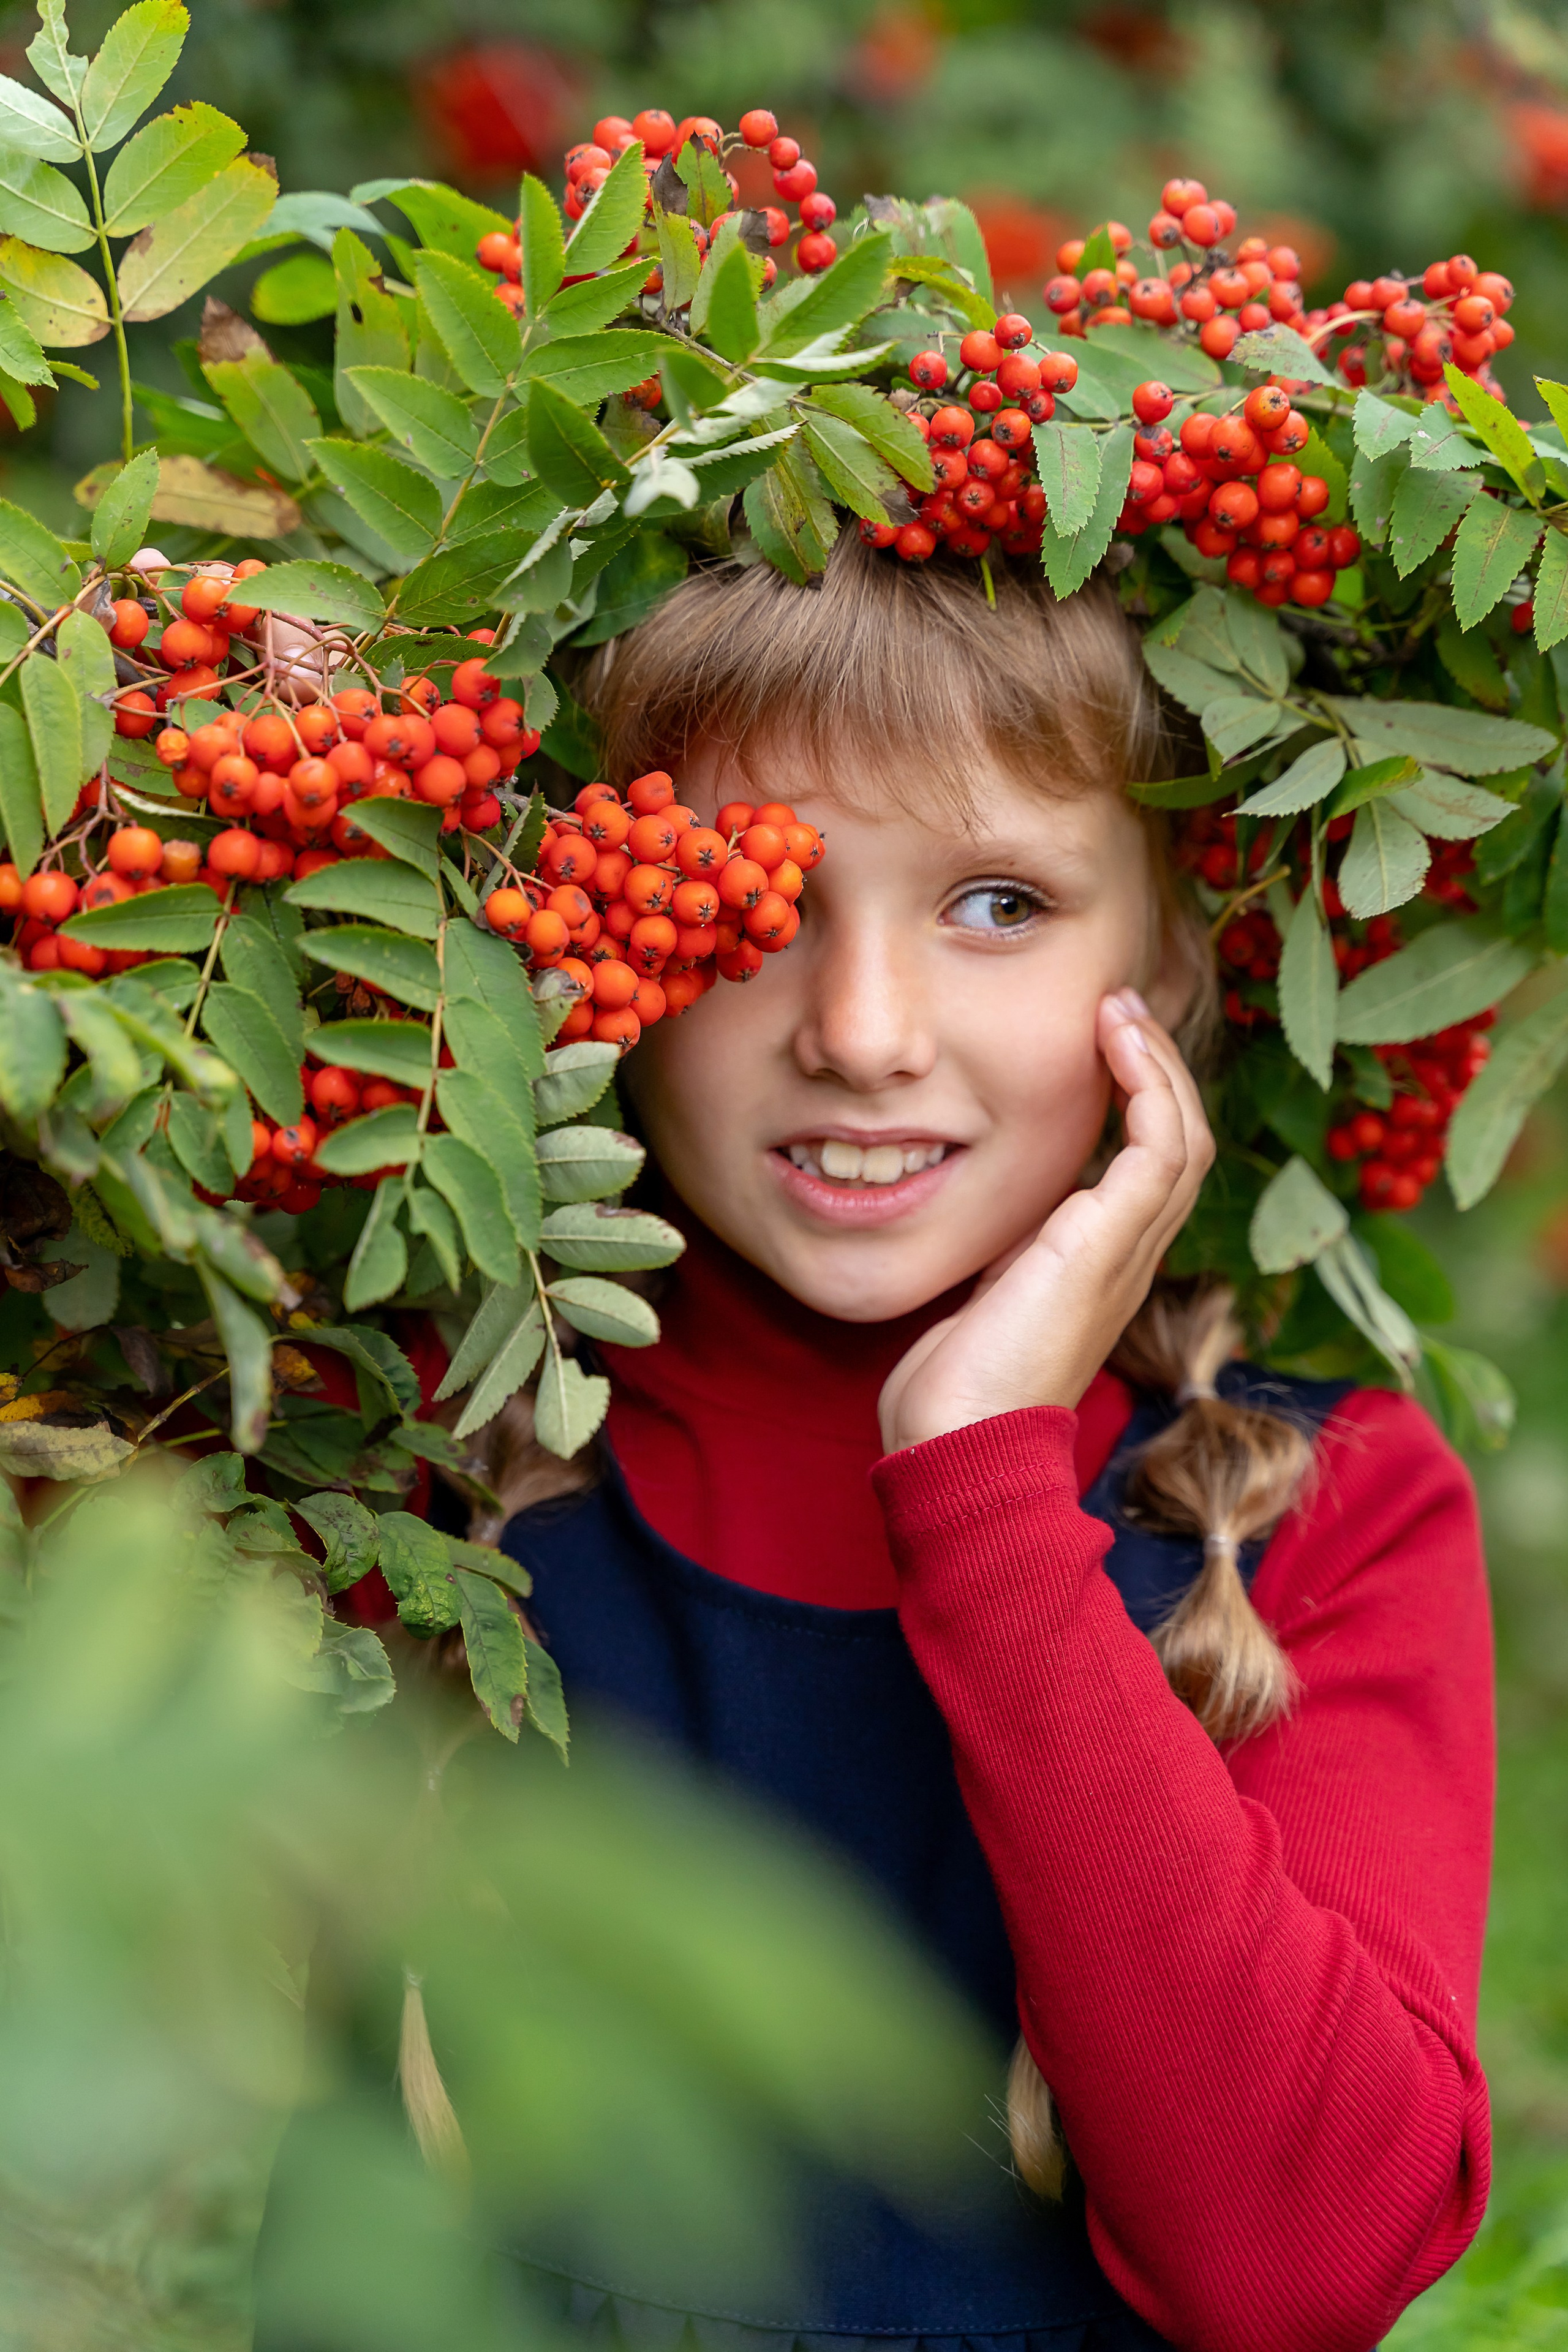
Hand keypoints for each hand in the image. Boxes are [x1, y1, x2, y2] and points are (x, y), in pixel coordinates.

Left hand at [878, 990, 1213, 1454]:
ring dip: (1157, 1065)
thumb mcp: (990, 1298)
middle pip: (1180, 1142)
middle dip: (1156, 1069)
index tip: (1101, 1045)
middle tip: (1119, 1008)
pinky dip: (1149, 1086)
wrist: (962, 1446)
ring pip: (1182, 1136)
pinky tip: (1118, 1043)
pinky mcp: (1108, 1243)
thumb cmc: (960, 1390)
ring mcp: (1126, 1251)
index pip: (1149, 1167)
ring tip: (1121, 1010)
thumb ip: (1009, 1257)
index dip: (1138, 1101)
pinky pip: (1159, 1146)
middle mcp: (1129, 1257)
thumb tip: (998, 1226)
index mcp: (1104, 1266)